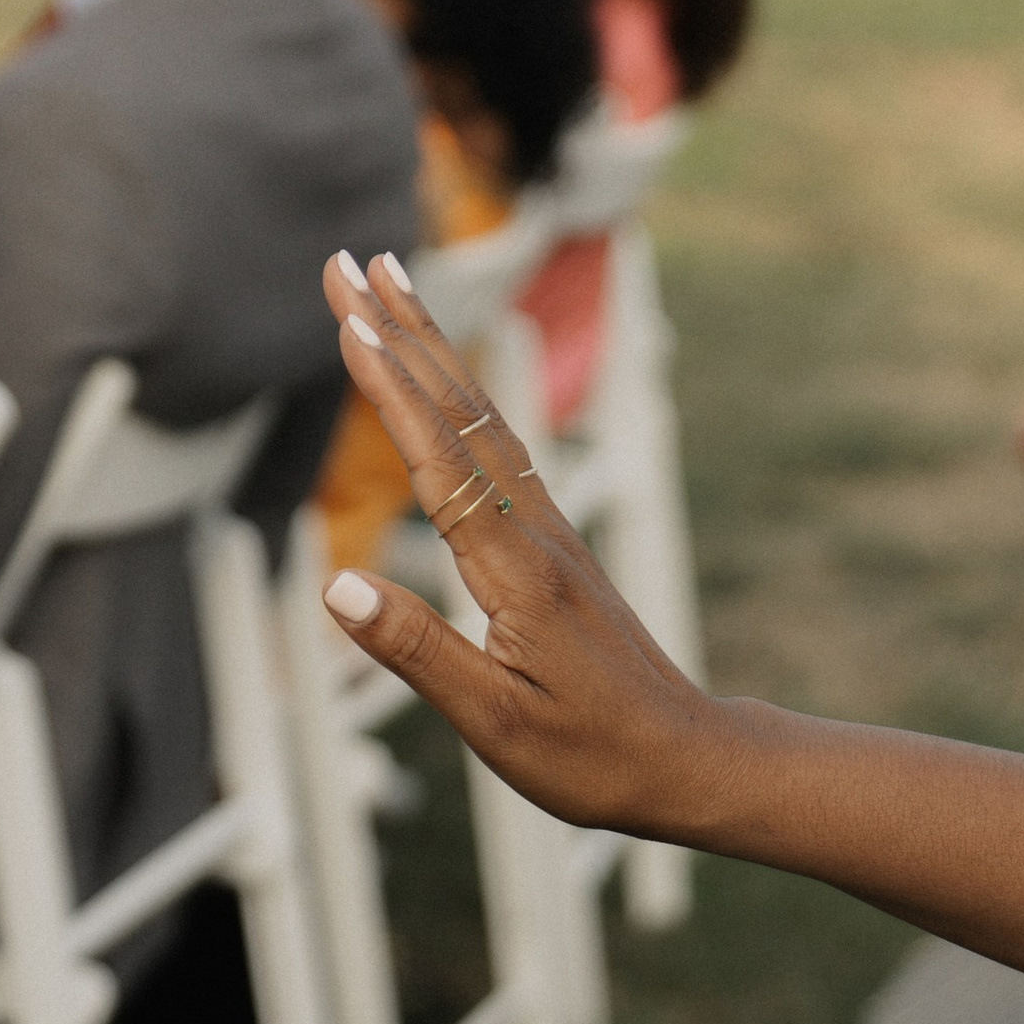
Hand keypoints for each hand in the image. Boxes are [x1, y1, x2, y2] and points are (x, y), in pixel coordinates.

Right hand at [312, 253, 718, 834]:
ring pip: (482, 418)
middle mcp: (536, 533)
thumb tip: (337, 586)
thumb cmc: (593, 756)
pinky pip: (499, 447)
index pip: (440, 460)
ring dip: (430, 348)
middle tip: (347, 263)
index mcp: (515, 570)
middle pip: (459, 412)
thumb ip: (416, 651)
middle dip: (399, 333)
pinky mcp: (556, 544)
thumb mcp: (495, 722)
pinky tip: (445, 379)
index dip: (391, 389)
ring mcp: (550, 532)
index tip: (349, 319)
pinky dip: (460, 395)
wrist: (686, 761)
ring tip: (390, 286)